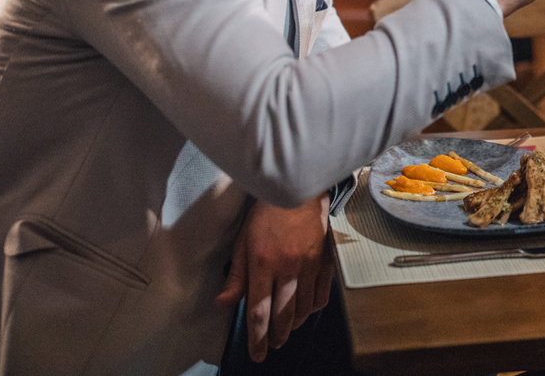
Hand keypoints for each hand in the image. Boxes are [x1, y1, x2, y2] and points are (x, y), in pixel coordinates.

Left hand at [215, 195, 332, 362]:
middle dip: (277, 335)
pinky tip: (307, 310)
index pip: (259, 312)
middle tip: (273, 344)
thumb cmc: (265, 215)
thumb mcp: (242, 244)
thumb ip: (235, 277)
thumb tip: (221, 305)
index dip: (258, 338)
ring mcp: (309, 265)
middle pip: (284, 315)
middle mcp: (287, 268)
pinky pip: (322, 293)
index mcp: (262, 265)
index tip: (258, 353)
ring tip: (287, 329)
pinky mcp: (324, 261)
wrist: (297, 192)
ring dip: (295, 323)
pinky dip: (314, 307)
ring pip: (304, 307)